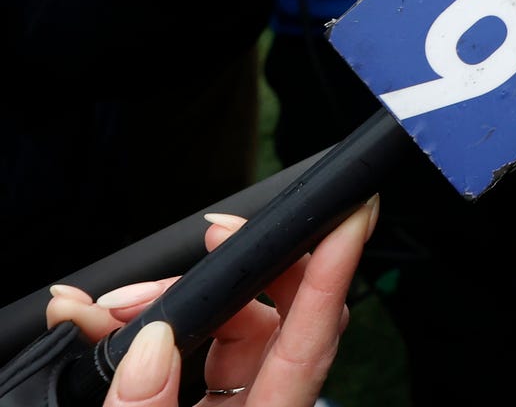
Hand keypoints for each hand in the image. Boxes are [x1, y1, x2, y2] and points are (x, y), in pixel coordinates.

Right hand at [46, 200, 373, 405]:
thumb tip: (154, 344)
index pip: (310, 339)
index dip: (333, 270)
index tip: (352, 216)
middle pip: (271, 324)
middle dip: (219, 278)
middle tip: (159, 273)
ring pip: (232, 335)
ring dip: (172, 308)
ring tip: (104, 311)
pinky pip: (202, 359)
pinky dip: (159, 336)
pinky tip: (114, 329)